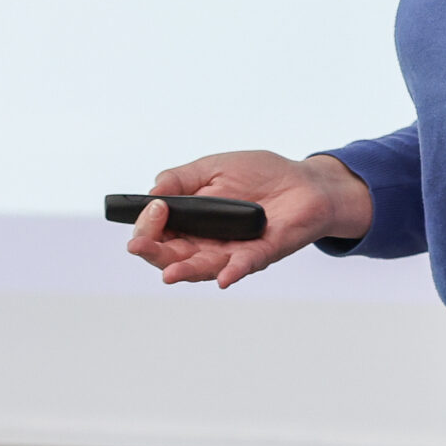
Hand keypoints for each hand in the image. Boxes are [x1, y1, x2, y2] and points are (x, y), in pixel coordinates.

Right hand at [126, 151, 373, 289]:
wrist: (306, 182)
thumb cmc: (261, 175)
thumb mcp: (214, 167)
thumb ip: (181, 179)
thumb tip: (152, 191)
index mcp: (192, 222)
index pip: (159, 233)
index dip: (148, 225)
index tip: (153, 207)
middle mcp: (208, 242)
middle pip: (173, 256)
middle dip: (154, 253)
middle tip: (140, 245)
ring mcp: (233, 251)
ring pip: (203, 267)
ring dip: (185, 271)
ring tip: (170, 273)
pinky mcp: (261, 253)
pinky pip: (245, 266)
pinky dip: (233, 272)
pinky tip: (223, 278)